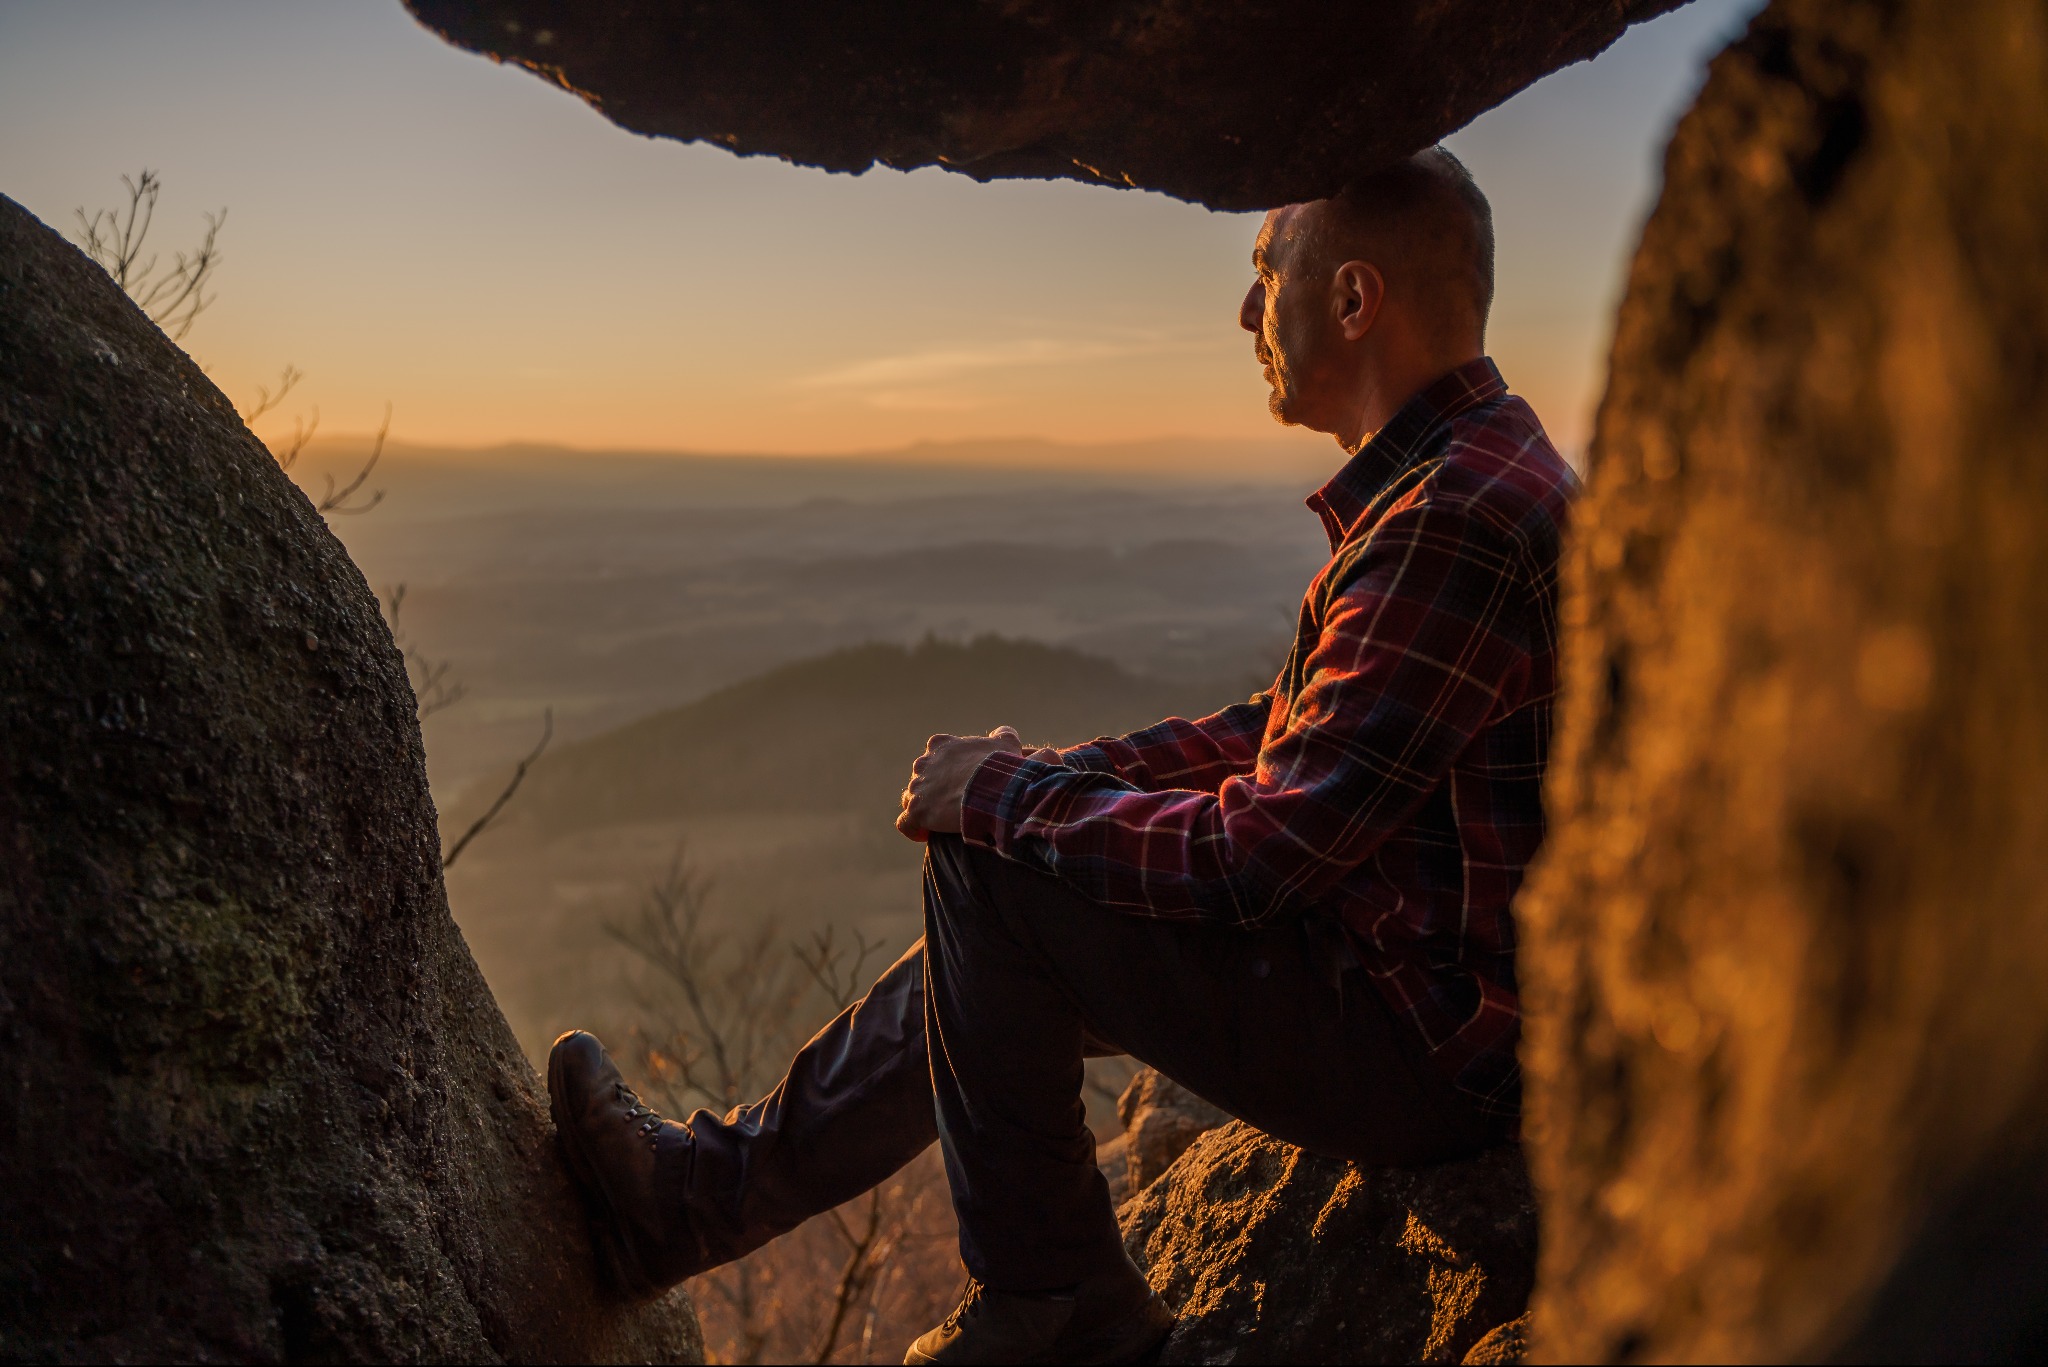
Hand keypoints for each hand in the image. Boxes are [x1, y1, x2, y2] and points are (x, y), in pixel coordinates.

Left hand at [897, 726, 1035, 841]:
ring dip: (923, 807)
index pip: (935, 754)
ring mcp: (917, 788)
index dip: (945, 768)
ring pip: (912, 798)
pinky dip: (913, 828)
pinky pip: (906, 822)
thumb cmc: (999, 766)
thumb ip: (1002, 736)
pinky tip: (926, 834)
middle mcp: (923, 763)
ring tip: (940, 819)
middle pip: (922, 777)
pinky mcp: (916, 810)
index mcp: (940, 745)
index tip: (958, 780)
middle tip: (953, 802)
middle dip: (933, 788)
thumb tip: (1001, 734)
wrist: (991, 789)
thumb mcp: (1006, 744)